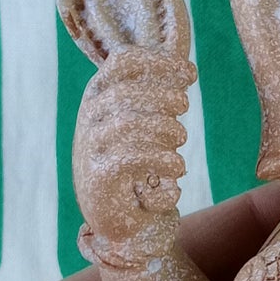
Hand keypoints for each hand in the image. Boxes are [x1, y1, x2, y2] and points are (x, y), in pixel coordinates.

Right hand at [73, 45, 191, 250]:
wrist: (121, 219)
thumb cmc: (138, 165)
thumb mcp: (145, 126)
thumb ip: (156, 100)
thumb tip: (184, 70)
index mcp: (99, 97)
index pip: (121, 62)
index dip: (158, 62)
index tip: (190, 73)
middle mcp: (89, 118)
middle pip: (127, 92)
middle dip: (165, 97)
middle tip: (184, 108)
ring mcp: (89, 148)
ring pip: (130, 124)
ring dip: (166, 129)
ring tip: (179, 141)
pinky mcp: (98, 178)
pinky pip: (132, 158)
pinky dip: (163, 160)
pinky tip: (177, 168)